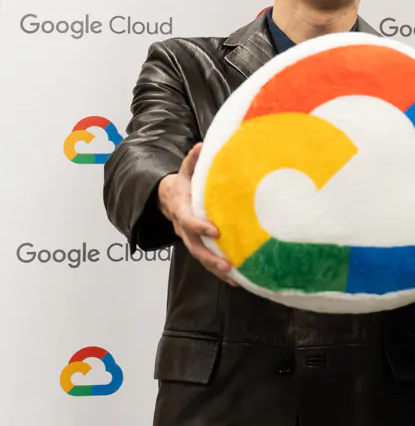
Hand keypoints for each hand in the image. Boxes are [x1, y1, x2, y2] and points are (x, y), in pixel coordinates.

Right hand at [158, 143, 236, 285]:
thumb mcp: (184, 171)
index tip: (215, 231)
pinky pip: (207, 260)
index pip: (188, 221)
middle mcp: (183, 229)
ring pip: (201, 257)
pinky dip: (219, 271)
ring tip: (234, 278)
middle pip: (194, 246)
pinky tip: (236, 280)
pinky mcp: (198, 245)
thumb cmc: (182, 185)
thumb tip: (202, 145)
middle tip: (227, 264)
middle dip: (210, 257)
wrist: (167, 200)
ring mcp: (189, 240)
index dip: (200, 226)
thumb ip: (192, 160)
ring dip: (216, 269)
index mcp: (181, 210)